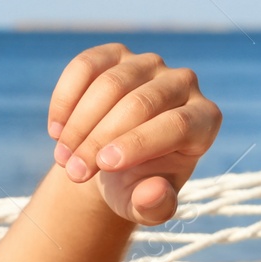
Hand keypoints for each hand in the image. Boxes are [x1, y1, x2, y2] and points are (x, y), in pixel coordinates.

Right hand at [48, 44, 221, 224]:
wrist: (113, 162)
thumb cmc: (137, 184)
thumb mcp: (146, 206)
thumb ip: (155, 207)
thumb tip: (153, 192)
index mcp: (204, 120)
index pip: (176, 125)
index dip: (138, 144)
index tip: (102, 165)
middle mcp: (184, 84)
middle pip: (141, 103)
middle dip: (100, 139)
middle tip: (73, 172)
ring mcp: (149, 64)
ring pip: (111, 84)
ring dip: (79, 124)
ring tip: (62, 159)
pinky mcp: (116, 55)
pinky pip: (86, 66)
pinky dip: (66, 99)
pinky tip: (56, 130)